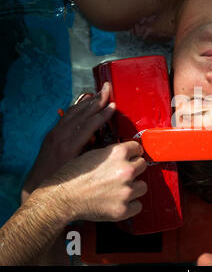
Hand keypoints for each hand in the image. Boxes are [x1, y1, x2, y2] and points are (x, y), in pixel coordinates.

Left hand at [22, 82, 114, 200]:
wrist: (38, 183)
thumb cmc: (63, 181)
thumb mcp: (81, 169)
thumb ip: (94, 154)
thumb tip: (110, 144)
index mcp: (70, 146)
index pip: (90, 124)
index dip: (103, 114)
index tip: (113, 105)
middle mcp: (61, 135)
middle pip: (82, 113)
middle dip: (97, 100)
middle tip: (108, 88)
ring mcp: (54, 133)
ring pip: (74, 111)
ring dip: (88, 101)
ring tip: (100, 92)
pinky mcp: (52, 133)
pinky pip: (67, 115)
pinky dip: (78, 106)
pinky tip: (85, 102)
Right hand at [39, 141, 147, 221]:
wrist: (61, 198)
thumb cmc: (72, 176)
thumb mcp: (92, 154)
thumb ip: (111, 154)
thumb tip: (124, 154)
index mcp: (117, 153)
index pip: (138, 148)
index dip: (132, 153)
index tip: (130, 157)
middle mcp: (126, 170)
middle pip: (143, 165)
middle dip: (134, 169)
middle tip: (123, 175)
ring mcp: (126, 191)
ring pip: (143, 186)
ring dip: (134, 187)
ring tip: (120, 190)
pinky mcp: (123, 209)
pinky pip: (138, 205)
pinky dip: (130, 205)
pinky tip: (120, 202)